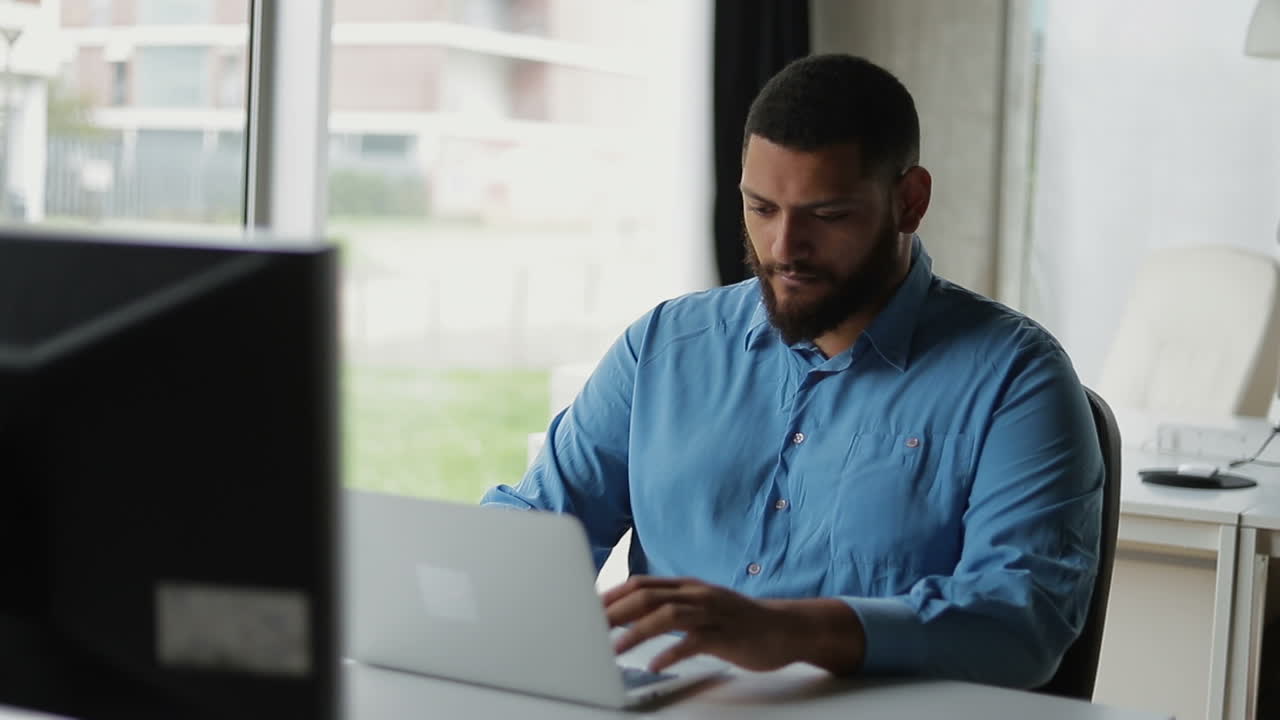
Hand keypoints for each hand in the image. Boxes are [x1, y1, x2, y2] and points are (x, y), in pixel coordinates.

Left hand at [603, 576, 862, 673]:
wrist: (787, 628)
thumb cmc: (739, 622)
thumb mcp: (702, 607)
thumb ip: (673, 607)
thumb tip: (634, 616)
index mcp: (688, 586)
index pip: (641, 583)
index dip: (612, 595)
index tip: (587, 609)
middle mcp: (697, 594)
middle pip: (648, 596)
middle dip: (615, 612)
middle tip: (590, 628)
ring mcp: (712, 613)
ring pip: (667, 615)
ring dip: (636, 632)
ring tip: (614, 649)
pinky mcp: (726, 635)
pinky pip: (694, 642)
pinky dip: (671, 652)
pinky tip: (656, 665)